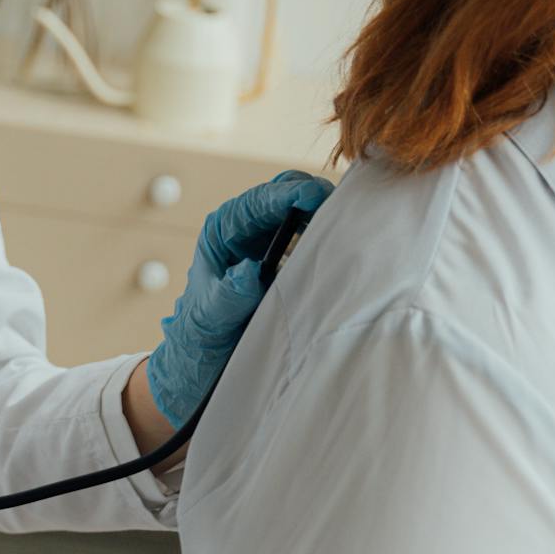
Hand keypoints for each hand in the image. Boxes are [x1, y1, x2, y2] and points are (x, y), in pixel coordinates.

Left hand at [146, 170, 331, 428]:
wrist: (205, 360)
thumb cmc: (200, 336)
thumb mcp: (210, 318)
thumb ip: (228, 296)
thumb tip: (249, 270)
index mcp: (223, 230)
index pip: (261, 200)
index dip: (291, 193)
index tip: (317, 197)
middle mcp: (248, 227)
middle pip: (289, 193)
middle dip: (317, 197)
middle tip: (348, 212)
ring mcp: (271, 240)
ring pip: (307, 211)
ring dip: (329, 215)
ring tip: (353, 229)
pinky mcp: (289, 258)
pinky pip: (316, 237)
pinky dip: (332, 237)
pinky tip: (349, 250)